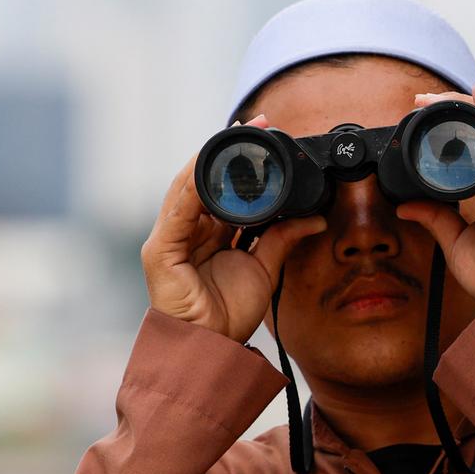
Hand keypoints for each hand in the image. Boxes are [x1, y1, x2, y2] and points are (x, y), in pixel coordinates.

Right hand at [140, 114, 326, 341]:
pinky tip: (208, 169)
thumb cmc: (229, 314)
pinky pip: (178, 213)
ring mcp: (170, 239)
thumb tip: (314, 218)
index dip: (242, 162)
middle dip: (229, 151)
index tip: (264, 136)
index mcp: (209, 233)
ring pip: (189, 188)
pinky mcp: (160, 251)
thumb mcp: (264, 267)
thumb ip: (283, 238)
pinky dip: (193, 189)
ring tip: (235, 136)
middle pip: (206, 181)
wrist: (210, 349)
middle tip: (256, 124)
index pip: (224, 188)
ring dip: (212, 159)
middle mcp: (187, 230)